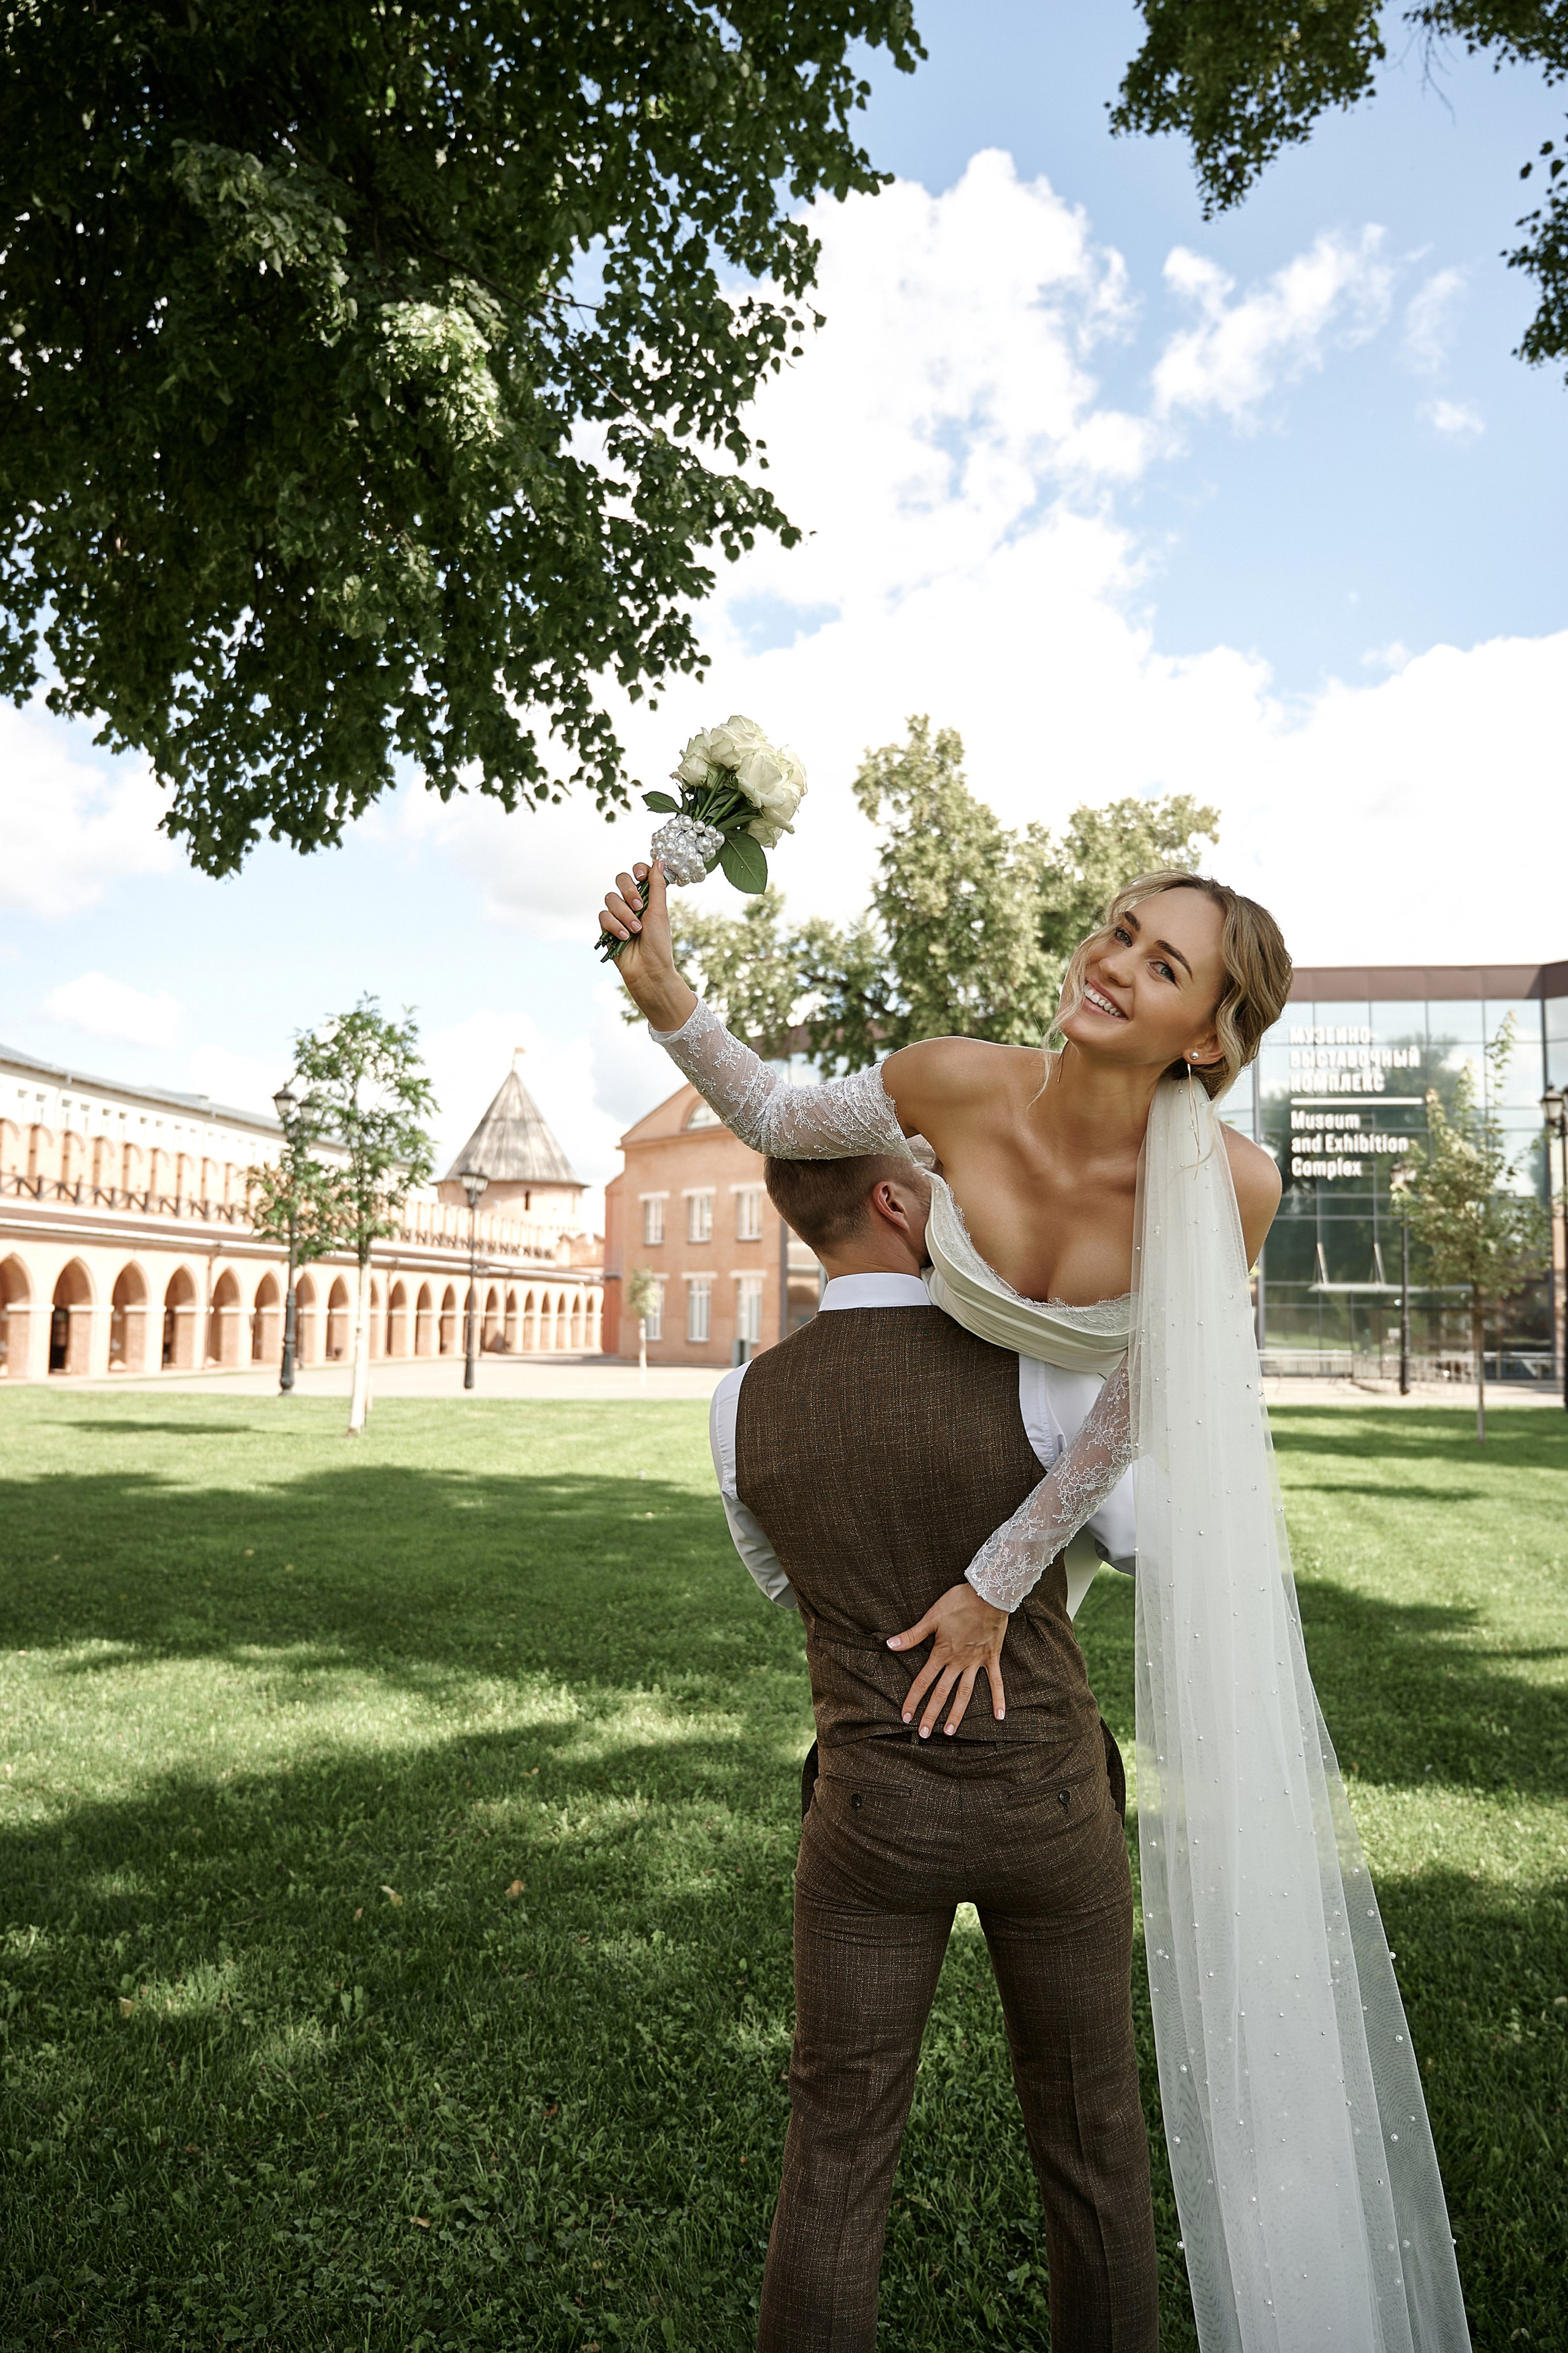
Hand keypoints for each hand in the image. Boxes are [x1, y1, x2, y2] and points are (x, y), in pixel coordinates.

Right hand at [597, 861, 695, 1030]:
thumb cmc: (658, 944)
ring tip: (635, 930)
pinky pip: (603, 916)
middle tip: (639, 906)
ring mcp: (618, 915)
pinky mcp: (607, 928)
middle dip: (629, 891)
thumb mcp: (660, 912)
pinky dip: (614, 925)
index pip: (637, 872)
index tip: (641, 875)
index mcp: (648, 897)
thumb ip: (657, 886)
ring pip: (610, 898)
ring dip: (624, 914)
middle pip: (620, 879)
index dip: (638, 870)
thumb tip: (659, 860)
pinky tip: (624, 936)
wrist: (648, 971)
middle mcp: (632, 903)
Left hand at [887, 1582, 1008, 1737]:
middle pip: (942, 1693)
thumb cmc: (958, 1602)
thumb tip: (889, 1645)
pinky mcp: (991, 1658)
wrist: (988, 1594)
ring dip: (957, 1713)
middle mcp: (958, 1662)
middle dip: (931, 1714)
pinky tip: (999, 1716)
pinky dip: (998, 1698)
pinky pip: (995, 1681)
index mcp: (941, 1653)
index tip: (905, 1716)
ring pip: (965, 1693)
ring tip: (950, 1731)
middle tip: (924, 1734)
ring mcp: (976, 1662)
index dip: (913, 1699)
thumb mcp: (931, 1617)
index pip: (923, 1681)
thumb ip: (912, 1635)